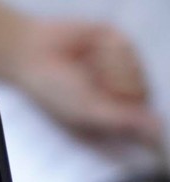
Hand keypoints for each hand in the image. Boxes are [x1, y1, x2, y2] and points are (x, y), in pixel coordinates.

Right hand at [0, 2, 160, 144]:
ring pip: (138, 73)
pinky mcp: (118, 44)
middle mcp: (119, 95)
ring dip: (109, 71)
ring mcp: (120, 69)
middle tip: (90, 90)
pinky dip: (108, 53)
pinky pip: (128, 50)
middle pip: (143, 97)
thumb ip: (121, 122)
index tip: (141, 128)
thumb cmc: (51, 90)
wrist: (32, 53)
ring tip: (84, 71)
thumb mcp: (85, 113)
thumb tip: (156, 130)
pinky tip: (89, 53)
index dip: (146, 127)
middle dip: (117, 93)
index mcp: (110, 118)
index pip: (143, 126)